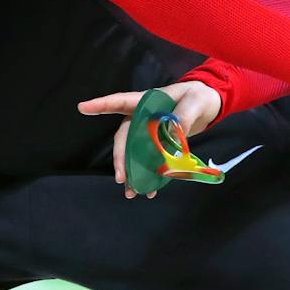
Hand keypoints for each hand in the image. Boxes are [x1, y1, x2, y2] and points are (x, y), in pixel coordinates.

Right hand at [77, 80, 222, 196]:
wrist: (207, 107)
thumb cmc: (199, 97)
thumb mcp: (195, 102)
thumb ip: (184, 114)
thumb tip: (173, 132)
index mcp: (147, 102)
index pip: (121, 102)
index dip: (102, 105)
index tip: (82, 108)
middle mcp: (143, 118)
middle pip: (124, 137)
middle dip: (120, 157)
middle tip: (120, 177)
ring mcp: (149, 133)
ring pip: (133, 153)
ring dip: (131, 172)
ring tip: (131, 192)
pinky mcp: (158, 145)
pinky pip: (148, 161)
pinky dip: (149, 176)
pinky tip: (150, 190)